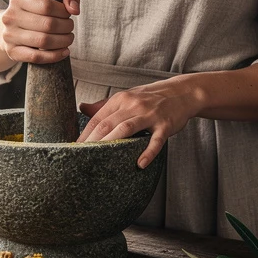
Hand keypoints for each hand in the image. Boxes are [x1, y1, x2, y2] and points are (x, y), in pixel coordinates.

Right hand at [0, 0, 79, 64]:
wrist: (11, 30)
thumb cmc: (37, 12)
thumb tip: (74, 9)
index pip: (47, 6)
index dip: (63, 12)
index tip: (67, 15)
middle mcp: (10, 16)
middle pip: (48, 24)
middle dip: (66, 27)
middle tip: (69, 28)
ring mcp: (9, 35)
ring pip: (44, 41)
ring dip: (63, 41)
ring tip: (68, 39)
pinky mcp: (12, 52)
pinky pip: (37, 57)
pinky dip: (55, 56)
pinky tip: (64, 52)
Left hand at [77, 78, 200, 168]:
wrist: (182, 93)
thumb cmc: (150, 98)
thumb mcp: (127, 97)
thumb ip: (104, 105)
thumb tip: (81, 108)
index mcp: (121, 99)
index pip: (98, 117)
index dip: (85, 134)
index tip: (75, 147)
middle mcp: (133, 105)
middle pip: (108, 123)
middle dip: (93, 141)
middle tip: (81, 157)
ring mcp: (150, 114)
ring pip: (127, 129)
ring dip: (112, 144)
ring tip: (101, 159)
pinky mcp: (165, 124)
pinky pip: (155, 140)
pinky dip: (147, 152)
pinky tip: (140, 164)